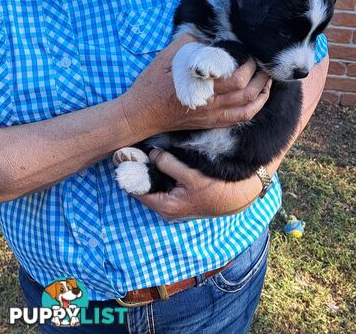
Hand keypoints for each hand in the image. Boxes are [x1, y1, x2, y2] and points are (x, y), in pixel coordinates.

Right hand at [121, 35, 271, 137]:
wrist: (141, 114)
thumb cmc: (152, 85)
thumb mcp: (166, 57)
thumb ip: (188, 43)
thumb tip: (208, 34)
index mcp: (201, 86)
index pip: (237, 78)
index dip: (249, 65)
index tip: (250, 51)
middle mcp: (211, 104)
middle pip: (247, 92)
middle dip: (260, 76)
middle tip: (262, 62)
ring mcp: (212, 116)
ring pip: (248, 108)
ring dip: (262, 93)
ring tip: (266, 78)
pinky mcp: (211, 123)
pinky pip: (239, 119)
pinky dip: (254, 108)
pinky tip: (258, 97)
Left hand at [134, 149, 262, 220]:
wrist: (237, 198)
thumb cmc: (215, 189)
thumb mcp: (190, 175)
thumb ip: (168, 163)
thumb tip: (152, 154)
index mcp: (165, 206)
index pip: (137, 190)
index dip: (131, 173)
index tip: (124, 157)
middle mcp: (167, 210)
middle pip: (145, 189)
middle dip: (140, 171)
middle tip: (135, 152)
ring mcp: (174, 206)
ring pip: (155, 187)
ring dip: (151, 172)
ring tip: (146, 154)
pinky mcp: (181, 201)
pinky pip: (164, 187)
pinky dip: (161, 175)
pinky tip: (161, 162)